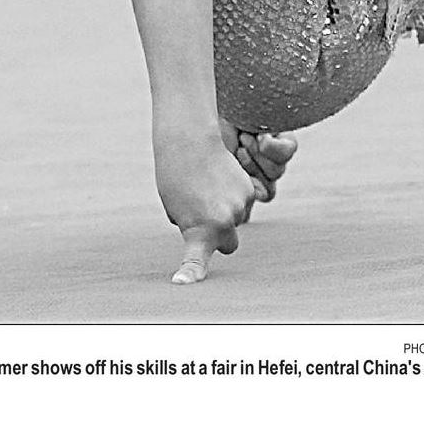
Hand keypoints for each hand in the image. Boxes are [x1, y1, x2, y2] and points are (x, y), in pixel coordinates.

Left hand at [152, 126, 254, 283]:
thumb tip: (210, 232)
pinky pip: (242, 201)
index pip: (195, 261)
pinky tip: (218, 176)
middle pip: (228, 244)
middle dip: (221, 236)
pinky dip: (233, 194)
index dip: (191, 273)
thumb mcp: (175, 207)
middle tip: (205, 214)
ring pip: (236, 219)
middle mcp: (223, 223)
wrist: (189, 141)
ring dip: (226, 209)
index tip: (182, 282)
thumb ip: (193, 227)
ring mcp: (239, 207)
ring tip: (206, 185)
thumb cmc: (175, 175)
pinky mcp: (248, 191)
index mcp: (199, 230)